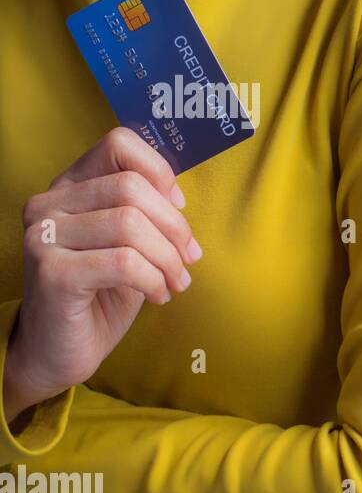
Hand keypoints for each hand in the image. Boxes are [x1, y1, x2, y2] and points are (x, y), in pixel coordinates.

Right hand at [2, 128, 200, 421]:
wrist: (62, 348)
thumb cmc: (102, 293)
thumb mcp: (130, 243)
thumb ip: (146, 210)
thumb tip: (178, 194)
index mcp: (69, 186)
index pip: (118, 143)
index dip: (160, 171)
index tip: (179, 207)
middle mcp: (48, 203)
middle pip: (132, 188)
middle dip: (174, 227)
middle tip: (188, 259)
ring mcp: (43, 236)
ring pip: (131, 224)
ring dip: (167, 259)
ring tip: (174, 282)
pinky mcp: (51, 271)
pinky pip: (124, 262)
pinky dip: (153, 279)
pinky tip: (157, 295)